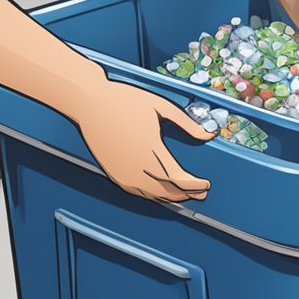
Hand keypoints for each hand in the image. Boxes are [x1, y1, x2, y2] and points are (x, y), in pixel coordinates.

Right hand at [69, 81, 214, 202]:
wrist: (90, 103)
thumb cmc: (123, 101)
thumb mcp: (161, 107)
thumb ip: (187, 124)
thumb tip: (208, 133)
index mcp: (151, 149)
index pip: (179, 179)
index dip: (195, 186)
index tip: (206, 185)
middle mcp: (137, 166)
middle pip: (168, 191)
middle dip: (187, 194)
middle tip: (201, 194)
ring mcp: (124, 172)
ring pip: (153, 195)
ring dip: (171, 197)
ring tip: (184, 195)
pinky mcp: (114, 174)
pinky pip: (137, 192)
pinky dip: (153, 196)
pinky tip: (160, 192)